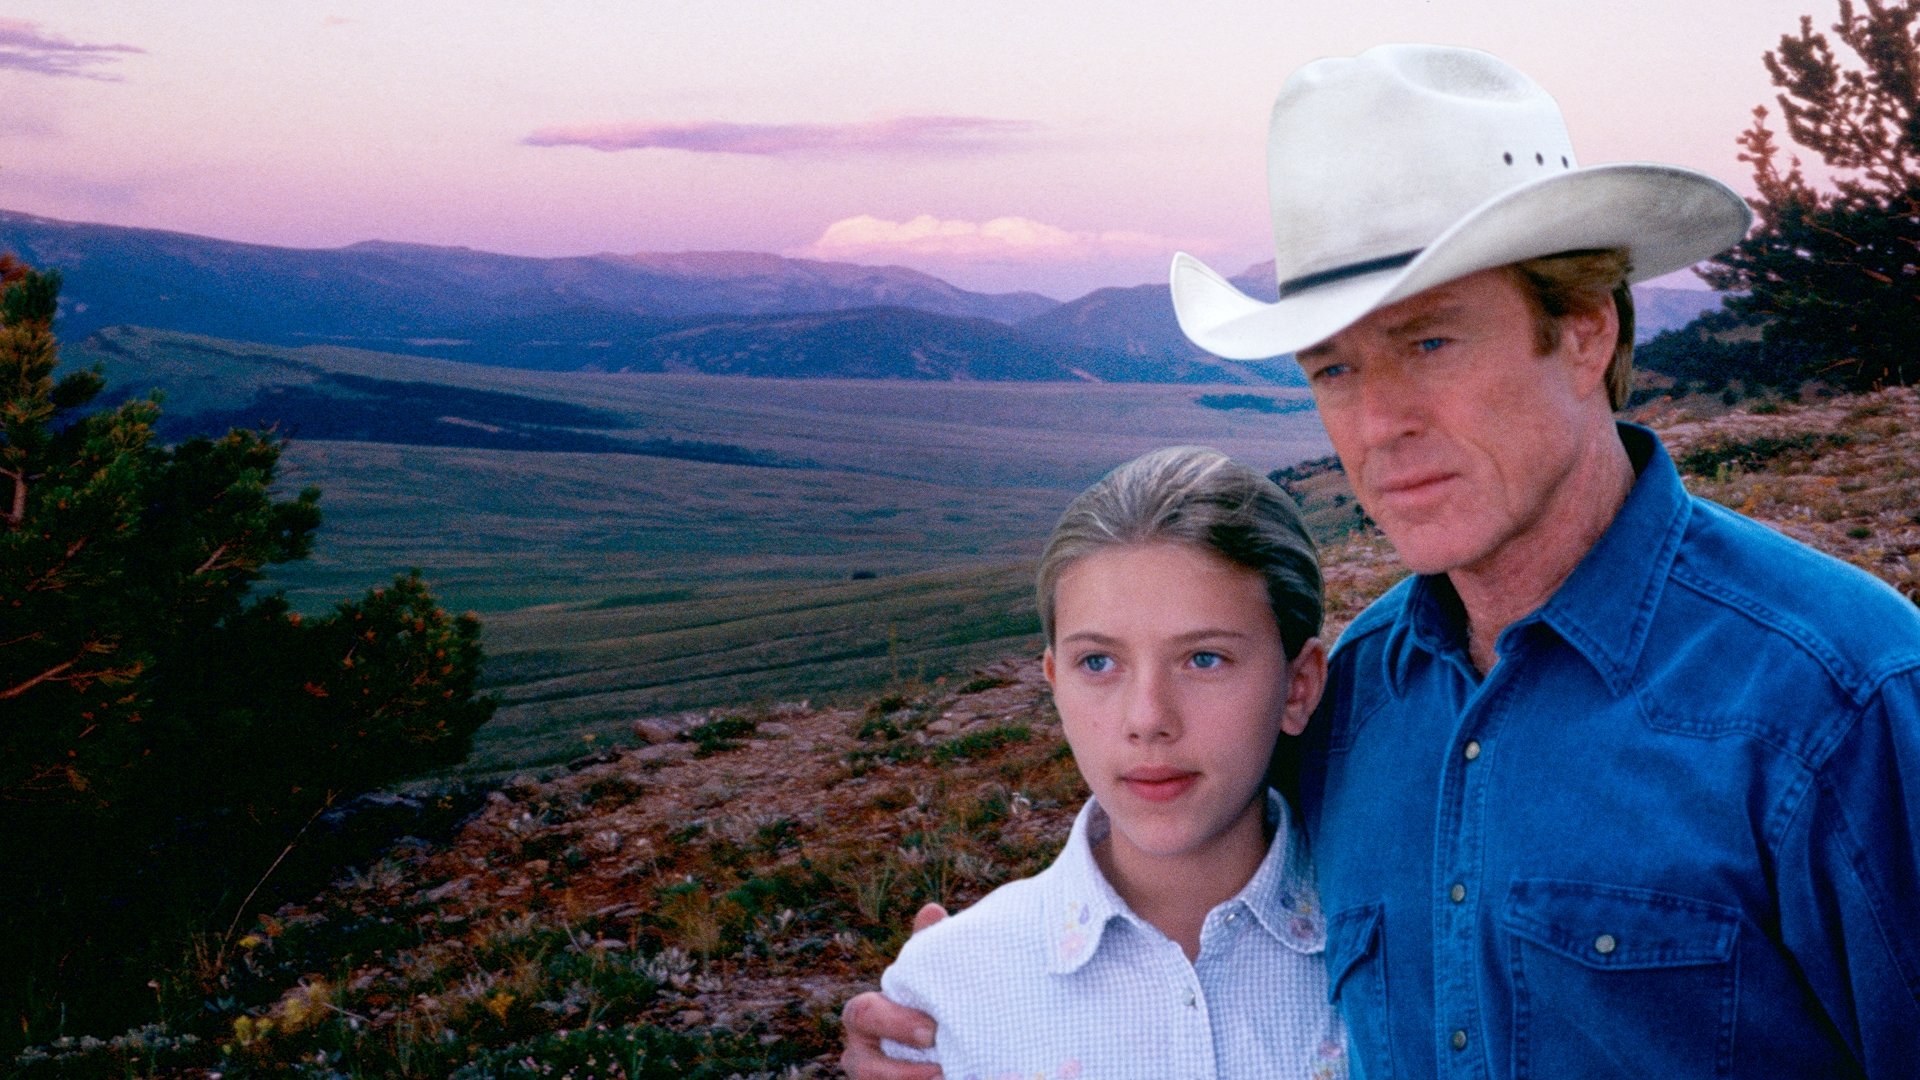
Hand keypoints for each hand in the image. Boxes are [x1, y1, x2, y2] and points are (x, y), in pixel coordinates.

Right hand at [838, 903, 948, 1079]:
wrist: (932, 1047)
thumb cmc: (923, 1003)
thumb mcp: (924, 979)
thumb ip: (925, 948)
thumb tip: (931, 909)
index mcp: (865, 1015)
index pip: (864, 1014)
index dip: (895, 1022)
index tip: (933, 1030)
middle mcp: (860, 1053)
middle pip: (862, 1066)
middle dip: (900, 1069)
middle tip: (940, 1064)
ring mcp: (871, 1077)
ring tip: (946, 1079)